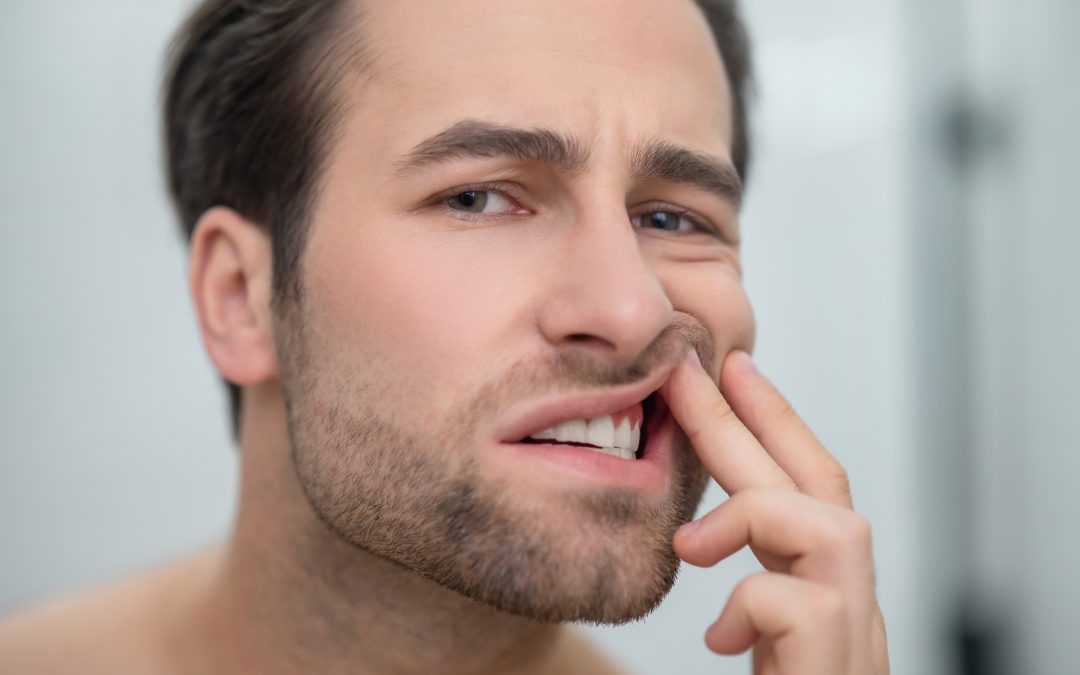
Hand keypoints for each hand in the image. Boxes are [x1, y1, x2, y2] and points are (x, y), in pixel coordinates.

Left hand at [661, 350, 889, 674]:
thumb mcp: (761, 638)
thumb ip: (747, 594)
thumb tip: (691, 543)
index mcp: (826, 589)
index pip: (812, 485)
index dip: (775, 420)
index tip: (733, 367)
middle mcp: (854, 604)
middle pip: (818, 485)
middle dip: (751, 418)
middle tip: (691, 369)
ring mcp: (857, 635)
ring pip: (832, 529)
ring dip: (750, 515)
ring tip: (688, 545)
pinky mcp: (839, 667)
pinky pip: (802, 605)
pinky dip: (747, 606)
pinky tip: (720, 640)